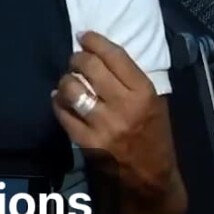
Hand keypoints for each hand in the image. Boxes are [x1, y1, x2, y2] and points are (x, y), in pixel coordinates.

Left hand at [51, 31, 183, 213]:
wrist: (151, 177)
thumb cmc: (154, 135)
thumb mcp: (155, 103)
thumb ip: (131, 80)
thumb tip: (100, 54)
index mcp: (144, 93)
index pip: (115, 56)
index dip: (95, 41)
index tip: (84, 36)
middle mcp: (124, 106)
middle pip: (89, 68)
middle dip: (77, 58)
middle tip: (75, 60)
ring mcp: (103, 125)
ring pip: (71, 89)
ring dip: (65, 81)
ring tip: (69, 82)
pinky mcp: (87, 142)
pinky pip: (62, 113)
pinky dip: (58, 103)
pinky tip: (60, 100)